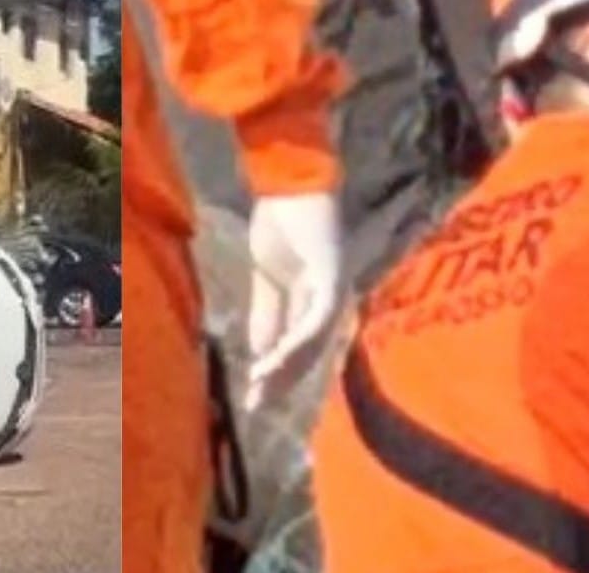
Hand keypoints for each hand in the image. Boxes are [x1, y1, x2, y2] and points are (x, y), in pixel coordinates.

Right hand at [244, 192, 343, 411]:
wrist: (287, 183)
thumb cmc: (280, 222)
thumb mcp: (267, 279)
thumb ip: (267, 315)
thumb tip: (259, 354)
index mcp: (317, 301)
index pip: (300, 349)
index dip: (278, 375)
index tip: (253, 398)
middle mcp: (332, 301)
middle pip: (309, 354)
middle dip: (280, 381)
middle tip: (254, 405)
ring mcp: (335, 291)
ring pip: (313, 344)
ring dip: (284, 368)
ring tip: (258, 386)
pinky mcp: (331, 280)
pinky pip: (313, 321)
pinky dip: (293, 343)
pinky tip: (271, 359)